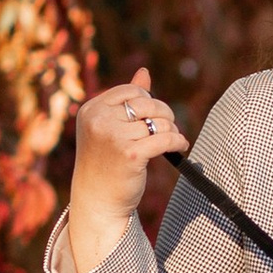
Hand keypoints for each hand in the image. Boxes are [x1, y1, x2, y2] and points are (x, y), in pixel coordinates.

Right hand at [62, 67, 189, 272]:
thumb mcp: (109, 128)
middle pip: (146, 104)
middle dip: (163, 113)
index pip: (130, 91)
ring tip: (172, 139)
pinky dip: (178, 141)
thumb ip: (125, 101)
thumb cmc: (104, 163)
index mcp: (91, 110)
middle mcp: (99, 121)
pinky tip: (180, 146)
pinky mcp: (130, 155)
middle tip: (169, 126)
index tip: (153, 115)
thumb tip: (144, 72)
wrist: (97, 200)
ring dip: (171, 129)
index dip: (147, 101)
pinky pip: (165, 139)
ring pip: (158, 122)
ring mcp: (113, 138)